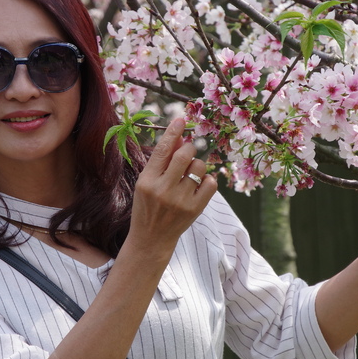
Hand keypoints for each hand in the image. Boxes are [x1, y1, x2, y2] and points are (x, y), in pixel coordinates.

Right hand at [128, 117, 217, 256]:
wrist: (151, 239)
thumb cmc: (148, 206)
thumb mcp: (146, 182)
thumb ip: (162, 161)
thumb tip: (179, 137)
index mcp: (147, 181)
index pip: (163, 150)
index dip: (173, 132)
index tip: (181, 119)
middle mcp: (163, 190)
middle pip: (185, 155)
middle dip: (188, 148)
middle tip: (187, 152)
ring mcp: (180, 200)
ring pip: (199, 167)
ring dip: (197, 165)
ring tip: (189, 174)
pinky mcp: (195, 209)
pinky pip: (211, 183)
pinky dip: (207, 180)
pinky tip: (198, 185)